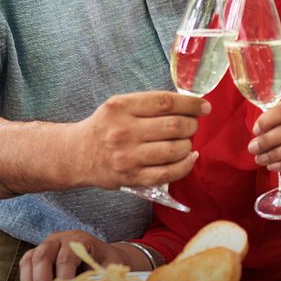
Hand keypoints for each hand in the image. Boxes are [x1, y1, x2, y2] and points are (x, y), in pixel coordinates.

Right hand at [19, 230, 130, 280]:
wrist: (102, 255)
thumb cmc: (105, 262)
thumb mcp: (109, 270)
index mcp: (79, 239)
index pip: (66, 256)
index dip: (64, 275)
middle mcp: (60, 239)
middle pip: (43, 254)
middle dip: (42, 278)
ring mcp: (47, 245)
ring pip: (31, 257)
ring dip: (31, 279)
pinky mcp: (39, 254)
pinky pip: (26, 263)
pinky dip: (26, 278)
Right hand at [69, 91, 208, 188]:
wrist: (77, 155)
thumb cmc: (104, 126)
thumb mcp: (118, 105)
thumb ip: (147, 104)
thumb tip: (187, 105)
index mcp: (121, 107)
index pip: (164, 102)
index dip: (190, 104)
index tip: (204, 106)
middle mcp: (124, 131)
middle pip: (173, 126)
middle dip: (192, 125)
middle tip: (193, 125)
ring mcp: (128, 157)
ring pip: (173, 150)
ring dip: (188, 144)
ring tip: (187, 141)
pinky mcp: (132, 177)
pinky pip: (167, 174)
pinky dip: (185, 166)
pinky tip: (190, 158)